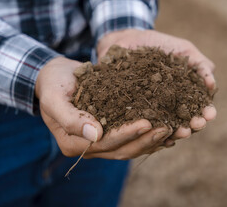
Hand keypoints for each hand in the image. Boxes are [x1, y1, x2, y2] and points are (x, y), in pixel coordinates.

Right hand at [35, 57, 172, 158]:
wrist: (56, 76)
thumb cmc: (53, 84)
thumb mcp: (54, 97)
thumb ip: (70, 118)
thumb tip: (95, 135)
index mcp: (74, 143)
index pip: (105, 143)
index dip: (127, 135)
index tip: (147, 123)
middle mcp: (89, 147)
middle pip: (122, 150)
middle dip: (146, 140)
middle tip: (168, 128)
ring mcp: (101, 142)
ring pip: (131, 147)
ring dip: (152, 140)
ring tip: (173, 129)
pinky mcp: (111, 131)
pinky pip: (132, 137)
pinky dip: (149, 135)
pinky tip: (167, 129)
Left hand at [97, 29, 216, 146]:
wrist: (131, 39)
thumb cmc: (161, 44)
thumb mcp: (185, 50)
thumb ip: (201, 65)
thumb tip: (212, 86)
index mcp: (186, 92)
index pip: (200, 107)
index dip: (206, 112)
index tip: (210, 115)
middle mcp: (172, 104)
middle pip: (186, 120)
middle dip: (195, 124)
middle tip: (197, 125)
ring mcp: (154, 109)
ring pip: (168, 125)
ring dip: (177, 131)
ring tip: (182, 132)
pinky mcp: (136, 110)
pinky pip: (145, 124)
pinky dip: (154, 132)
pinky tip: (159, 137)